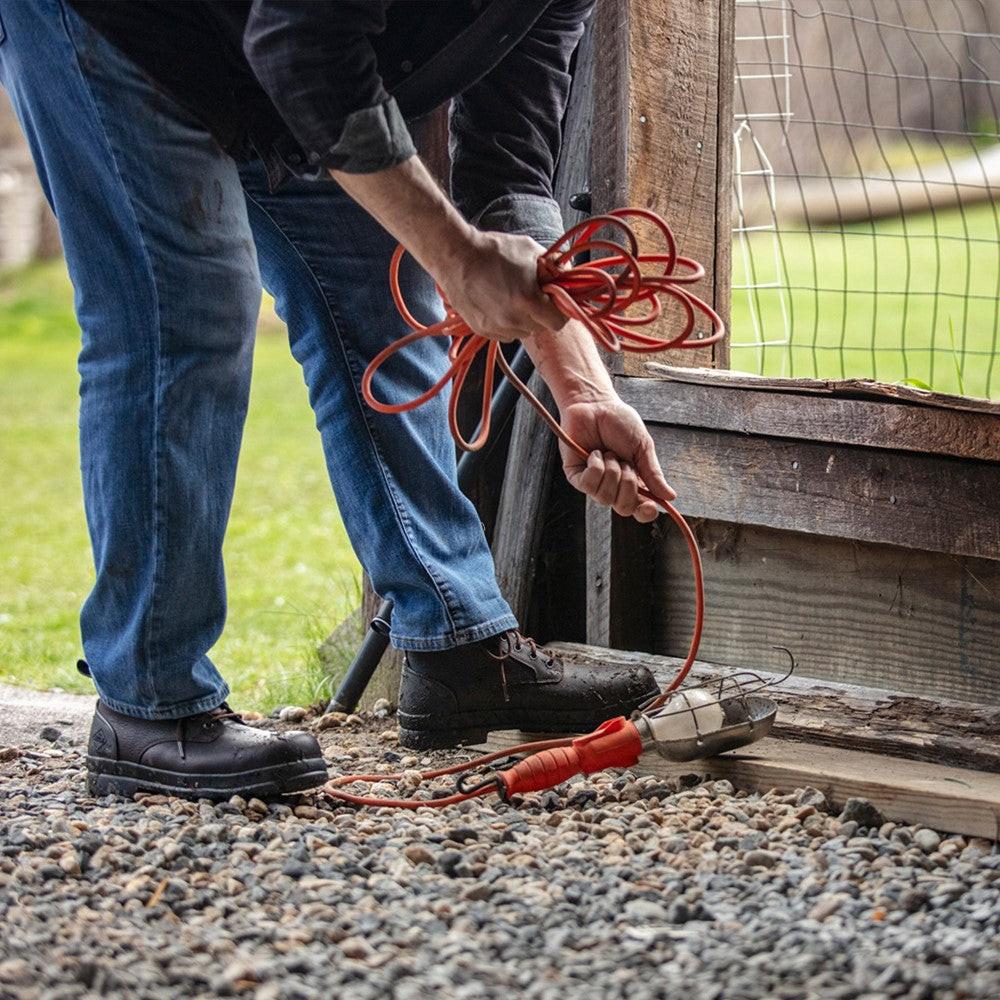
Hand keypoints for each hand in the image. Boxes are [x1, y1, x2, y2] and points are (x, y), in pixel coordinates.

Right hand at [437, 231, 567, 341]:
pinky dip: (508, 323)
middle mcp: (513, 320)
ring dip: (525, 319)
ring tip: (513, 297)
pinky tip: (500, 303)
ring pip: (524, 332)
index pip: (558, 322)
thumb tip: (567, 276)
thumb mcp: (530, 250)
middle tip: (534, 295)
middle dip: (542, 313)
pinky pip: (506, 334)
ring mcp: (496, 327)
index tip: (555, 300)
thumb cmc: (492, 250)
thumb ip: (554, 267)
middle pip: (541, 328)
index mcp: (528, 301)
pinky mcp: (482, 330)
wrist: (455, 256)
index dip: (561, 311)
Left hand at [558, 396, 675, 522]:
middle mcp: (613, 486)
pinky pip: (588, 485)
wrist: (595, 404)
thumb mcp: (642, 447)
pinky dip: (596, 467)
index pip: (639, 509)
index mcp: (632, 481)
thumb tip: (670, 496)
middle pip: (624, 508)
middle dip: (628, 485)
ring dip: (612, 472)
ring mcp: (594, 483)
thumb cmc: (619, 422)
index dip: (645, 513)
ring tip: (609, 453)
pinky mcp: (576, 476)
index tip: (651, 506)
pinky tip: (595, 454)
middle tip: (626, 463)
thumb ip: (653, 473)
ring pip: (605, 497)